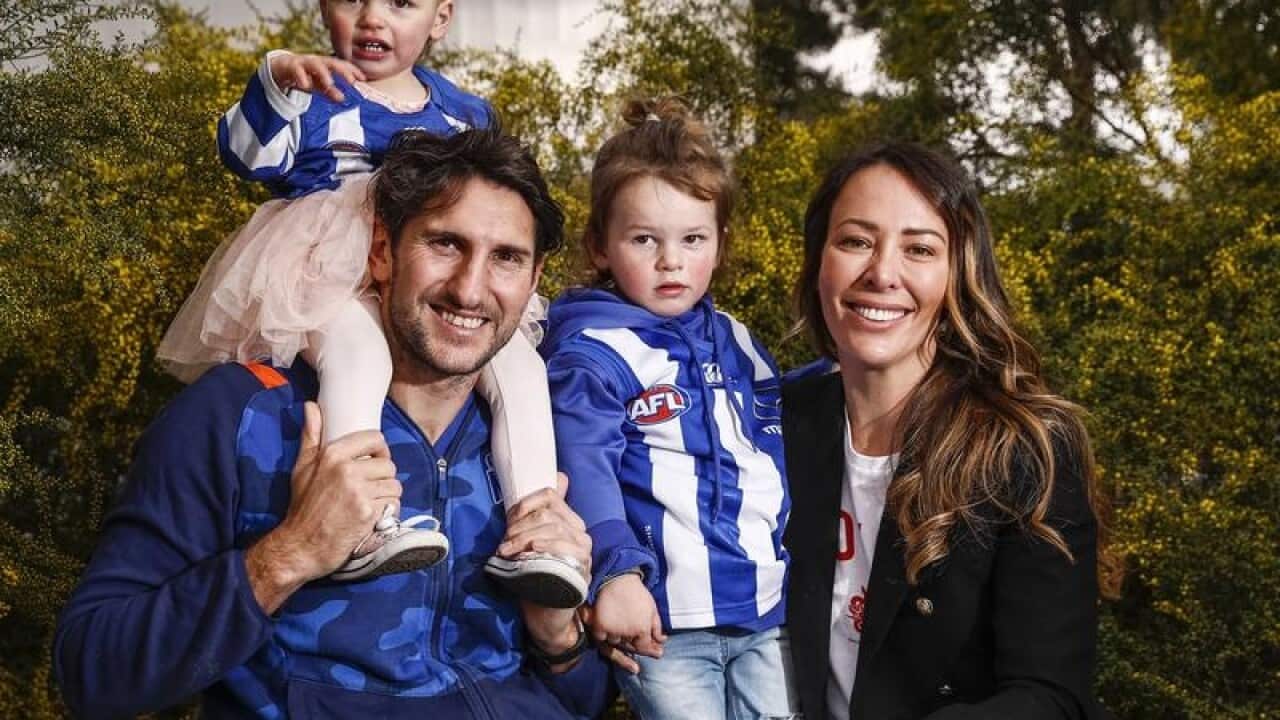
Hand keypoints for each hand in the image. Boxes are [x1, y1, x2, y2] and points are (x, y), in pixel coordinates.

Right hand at [245, 402, 400, 612]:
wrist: (300, 546)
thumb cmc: (302, 506)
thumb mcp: (302, 467)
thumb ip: (311, 435)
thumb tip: (311, 406)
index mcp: (333, 454)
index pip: (375, 439)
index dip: (379, 451)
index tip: (374, 462)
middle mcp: (348, 470)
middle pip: (388, 465)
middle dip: (383, 478)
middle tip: (370, 490)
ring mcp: (360, 492)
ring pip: (394, 485)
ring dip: (388, 496)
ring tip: (372, 504)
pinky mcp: (369, 513)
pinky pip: (394, 504)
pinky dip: (388, 512)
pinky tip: (374, 517)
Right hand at [269, 52, 365, 102]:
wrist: (280, 68)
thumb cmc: (304, 75)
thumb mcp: (318, 85)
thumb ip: (330, 92)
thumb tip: (343, 99)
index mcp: (325, 65)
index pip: (342, 65)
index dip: (352, 70)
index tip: (363, 78)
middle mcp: (317, 61)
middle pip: (331, 62)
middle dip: (342, 71)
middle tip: (351, 82)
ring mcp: (304, 62)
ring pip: (315, 64)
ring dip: (323, 73)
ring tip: (330, 84)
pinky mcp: (291, 66)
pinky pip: (296, 70)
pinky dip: (301, 77)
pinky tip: (306, 85)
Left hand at [506, 475, 592, 670]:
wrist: (545, 616)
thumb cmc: (535, 577)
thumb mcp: (529, 544)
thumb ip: (533, 517)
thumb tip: (553, 479)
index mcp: (570, 522)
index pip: (550, 496)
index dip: (525, 504)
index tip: (509, 520)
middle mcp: (581, 534)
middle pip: (548, 515)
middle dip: (520, 527)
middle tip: (504, 544)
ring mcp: (583, 552)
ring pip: (554, 530)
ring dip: (524, 539)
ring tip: (507, 552)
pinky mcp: (581, 569)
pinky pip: (564, 550)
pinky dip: (543, 548)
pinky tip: (528, 554)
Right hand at [584, 573, 665, 673]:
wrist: (616, 577)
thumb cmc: (636, 591)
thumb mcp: (652, 608)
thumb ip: (657, 627)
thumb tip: (662, 641)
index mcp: (642, 628)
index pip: (644, 648)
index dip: (650, 650)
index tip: (656, 652)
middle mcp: (627, 633)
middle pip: (630, 648)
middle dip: (636, 646)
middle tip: (638, 643)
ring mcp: (612, 631)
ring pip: (615, 644)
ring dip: (620, 641)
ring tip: (623, 631)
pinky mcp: (599, 627)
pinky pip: (601, 639)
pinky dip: (605, 637)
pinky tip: (609, 632)